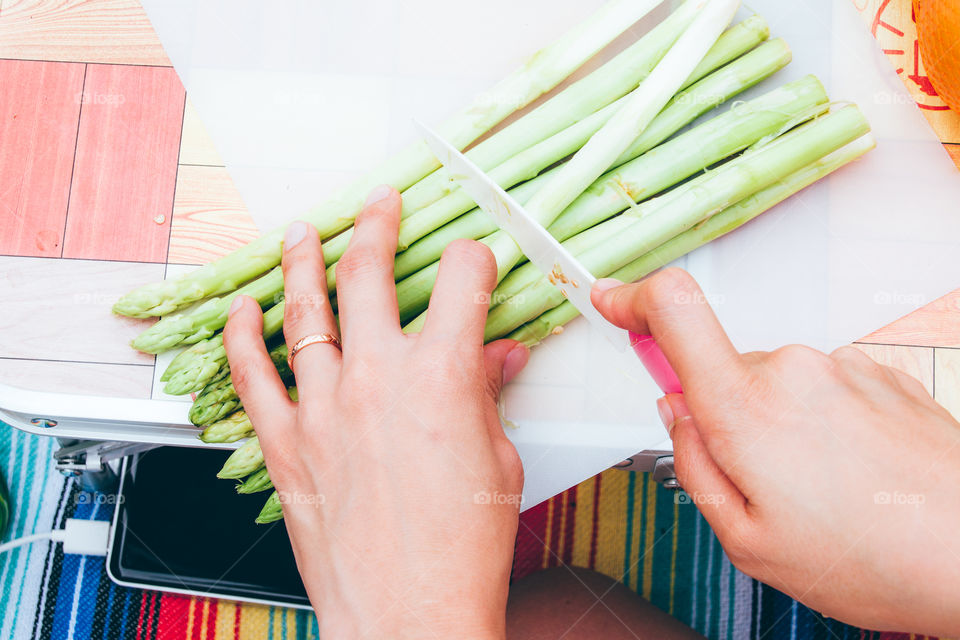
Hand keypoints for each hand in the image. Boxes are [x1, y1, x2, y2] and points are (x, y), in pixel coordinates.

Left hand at [224, 186, 528, 638]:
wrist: (412, 615)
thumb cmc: (463, 550)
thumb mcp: (496, 460)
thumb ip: (489, 394)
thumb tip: (500, 356)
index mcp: (442, 375)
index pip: (462, 279)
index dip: (474, 260)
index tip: (474, 262)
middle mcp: (378, 378)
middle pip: (369, 275)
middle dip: (376, 227)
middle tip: (378, 206)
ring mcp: (324, 409)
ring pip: (305, 313)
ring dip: (302, 263)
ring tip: (301, 233)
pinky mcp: (287, 446)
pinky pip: (253, 378)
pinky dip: (242, 339)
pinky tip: (243, 311)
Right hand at [592, 268, 959, 635]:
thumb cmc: (873, 560)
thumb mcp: (747, 541)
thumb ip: (693, 464)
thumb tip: (677, 412)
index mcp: (745, 408)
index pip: (674, 311)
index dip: (632, 299)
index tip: (612, 302)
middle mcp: (793, 368)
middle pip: (726, 370)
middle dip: (729, 418)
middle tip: (765, 483)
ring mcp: (841, 366)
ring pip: (776, 385)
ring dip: (781, 428)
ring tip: (824, 491)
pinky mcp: (879, 372)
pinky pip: (823, 389)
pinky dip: (824, 426)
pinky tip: (856, 476)